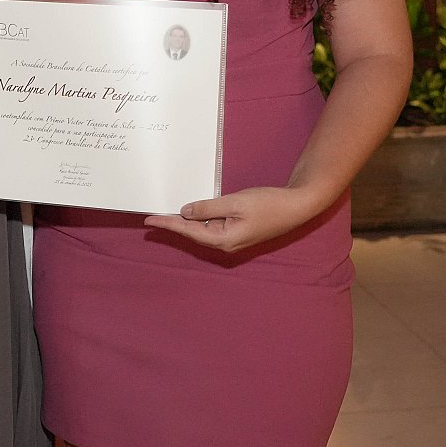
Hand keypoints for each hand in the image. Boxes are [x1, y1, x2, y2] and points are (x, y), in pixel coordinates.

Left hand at [143, 185, 329, 252]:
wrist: (296, 207)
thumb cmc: (268, 204)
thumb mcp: (235, 202)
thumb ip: (208, 208)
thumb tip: (186, 212)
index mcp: (223, 239)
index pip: (188, 231)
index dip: (168, 225)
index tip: (149, 221)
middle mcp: (226, 243)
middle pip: (193, 233)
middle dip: (173, 225)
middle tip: (151, 218)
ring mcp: (233, 238)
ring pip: (203, 230)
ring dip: (186, 222)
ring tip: (166, 214)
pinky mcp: (238, 231)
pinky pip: (213, 226)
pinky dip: (201, 218)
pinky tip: (192, 212)